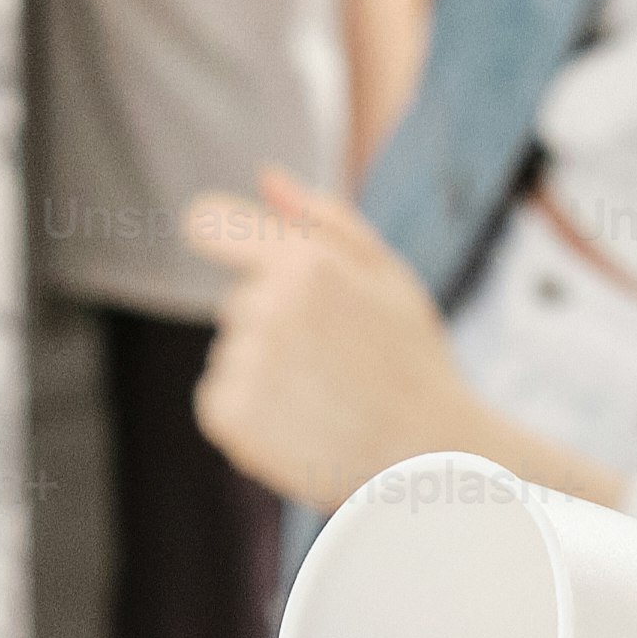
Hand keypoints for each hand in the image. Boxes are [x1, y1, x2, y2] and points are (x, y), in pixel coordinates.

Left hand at [187, 168, 609, 511]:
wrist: (431, 460)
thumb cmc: (414, 362)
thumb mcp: (389, 276)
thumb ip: (325, 219)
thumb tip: (265, 178)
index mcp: (305, 261)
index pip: (205, 222)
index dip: (220, 235)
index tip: (241, 257)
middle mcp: (267, 307)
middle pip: (238, 303)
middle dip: (276, 324)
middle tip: (337, 360)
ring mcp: (245, 365)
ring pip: (231, 354)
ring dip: (266, 373)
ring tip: (327, 398)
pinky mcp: (229, 416)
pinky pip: (219, 400)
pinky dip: (252, 415)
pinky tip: (303, 426)